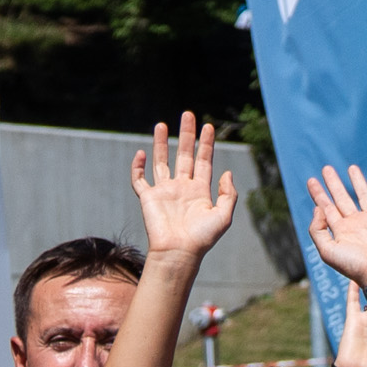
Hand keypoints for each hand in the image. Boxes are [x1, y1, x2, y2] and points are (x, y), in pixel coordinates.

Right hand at [128, 114, 239, 266]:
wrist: (178, 252)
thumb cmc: (202, 238)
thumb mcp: (224, 216)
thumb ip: (228, 194)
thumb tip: (227, 172)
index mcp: (200, 191)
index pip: (204, 161)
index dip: (206, 144)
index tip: (208, 126)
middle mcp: (182, 188)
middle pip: (185, 155)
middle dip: (187, 135)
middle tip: (188, 115)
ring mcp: (164, 191)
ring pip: (162, 161)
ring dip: (162, 143)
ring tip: (162, 124)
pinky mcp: (148, 197)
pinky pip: (140, 179)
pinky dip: (138, 166)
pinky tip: (141, 153)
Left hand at [303, 161, 366, 290]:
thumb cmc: (353, 266)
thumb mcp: (326, 250)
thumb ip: (317, 229)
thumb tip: (318, 208)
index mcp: (341, 231)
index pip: (327, 208)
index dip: (318, 195)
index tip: (311, 181)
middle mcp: (356, 223)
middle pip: (342, 198)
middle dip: (334, 184)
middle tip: (326, 169)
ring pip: (364, 196)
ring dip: (357, 182)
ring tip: (351, 167)